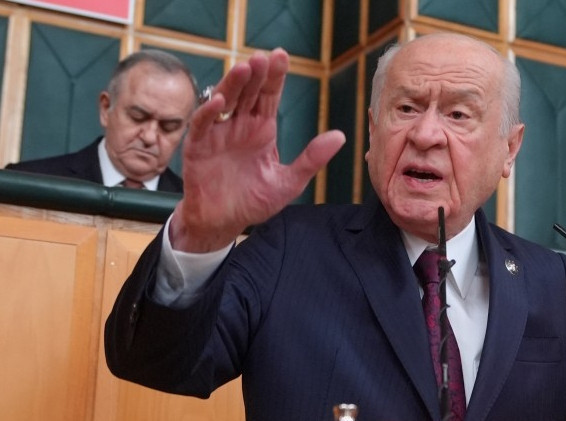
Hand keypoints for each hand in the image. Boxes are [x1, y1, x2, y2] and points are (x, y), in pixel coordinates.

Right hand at [171, 48, 344, 251]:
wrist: (223, 222)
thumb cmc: (254, 201)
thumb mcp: (288, 182)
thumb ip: (311, 159)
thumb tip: (340, 136)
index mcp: (262, 129)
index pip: (270, 95)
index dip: (275, 76)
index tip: (282, 55)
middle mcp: (240, 125)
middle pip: (248, 92)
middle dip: (256, 74)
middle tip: (264, 57)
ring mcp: (218, 133)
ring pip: (225, 100)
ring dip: (234, 84)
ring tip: (245, 68)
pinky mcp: (198, 147)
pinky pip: (202, 125)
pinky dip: (208, 111)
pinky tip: (219, 101)